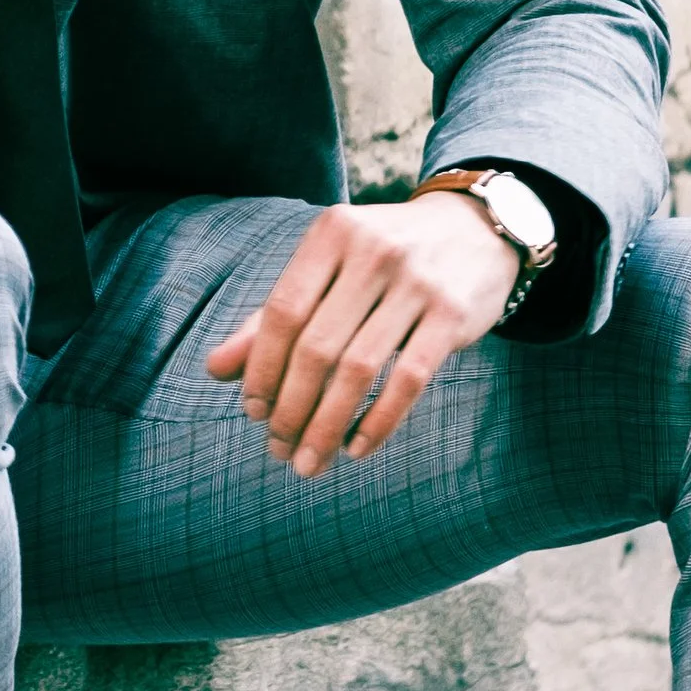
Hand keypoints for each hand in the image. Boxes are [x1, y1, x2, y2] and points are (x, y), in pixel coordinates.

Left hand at [204, 194, 517, 479]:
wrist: (476, 229)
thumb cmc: (384, 257)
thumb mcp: (328, 268)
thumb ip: (272, 317)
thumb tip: (214, 369)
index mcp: (331, 234)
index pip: (283, 311)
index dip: (261, 368)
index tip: (253, 412)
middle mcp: (373, 251)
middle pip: (317, 346)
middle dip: (292, 407)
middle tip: (278, 447)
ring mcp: (417, 282)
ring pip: (359, 369)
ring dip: (328, 426)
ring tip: (310, 460)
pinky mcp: (452, 314)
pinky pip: (409, 380)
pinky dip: (378, 422)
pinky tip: (356, 448)